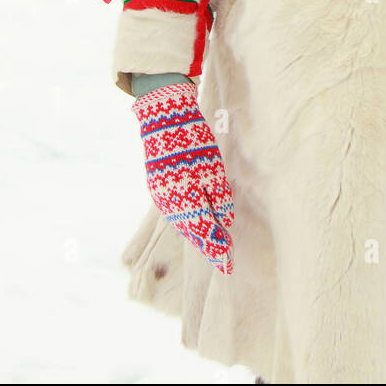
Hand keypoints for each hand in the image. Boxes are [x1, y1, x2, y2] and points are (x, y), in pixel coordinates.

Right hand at [131, 80, 233, 273]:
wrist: (163, 120)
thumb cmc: (194, 144)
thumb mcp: (214, 172)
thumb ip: (219, 201)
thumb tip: (223, 223)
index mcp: (187, 204)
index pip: (206, 236)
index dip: (218, 251)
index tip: (228, 266)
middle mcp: (171, 207)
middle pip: (194, 232)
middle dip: (209, 243)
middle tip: (225, 254)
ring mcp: (161, 198)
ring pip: (183, 223)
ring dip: (198, 231)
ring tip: (214, 239)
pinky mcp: (157, 188)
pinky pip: (175, 211)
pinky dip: (188, 218)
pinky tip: (197, 217)